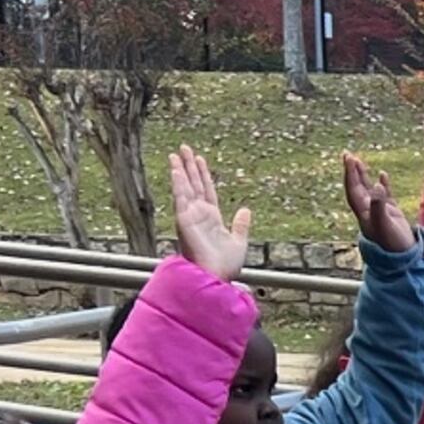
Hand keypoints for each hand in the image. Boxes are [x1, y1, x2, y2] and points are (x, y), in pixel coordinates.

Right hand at [169, 148, 251, 277]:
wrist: (216, 277)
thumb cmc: (224, 266)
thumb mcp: (238, 241)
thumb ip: (241, 225)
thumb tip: (246, 209)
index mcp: (211, 217)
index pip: (206, 189)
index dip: (203, 174)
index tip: (199, 158)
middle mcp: (199, 214)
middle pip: (193, 184)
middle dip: (189, 165)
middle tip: (183, 147)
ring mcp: (190, 216)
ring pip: (185, 188)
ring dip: (180, 170)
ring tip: (176, 153)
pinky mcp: (184, 221)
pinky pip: (181, 199)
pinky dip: (178, 185)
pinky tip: (176, 170)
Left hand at [342, 153, 411, 252]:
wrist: (403, 259)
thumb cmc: (391, 244)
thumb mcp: (384, 224)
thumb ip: (379, 205)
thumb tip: (377, 185)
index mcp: (363, 212)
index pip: (353, 188)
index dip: (350, 173)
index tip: (349, 158)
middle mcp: (368, 210)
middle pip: (356, 186)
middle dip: (352, 171)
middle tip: (348, 155)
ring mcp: (379, 211)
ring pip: (368, 189)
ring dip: (363, 175)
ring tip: (359, 161)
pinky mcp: (391, 213)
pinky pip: (384, 194)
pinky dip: (382, 184)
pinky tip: (383, 174)